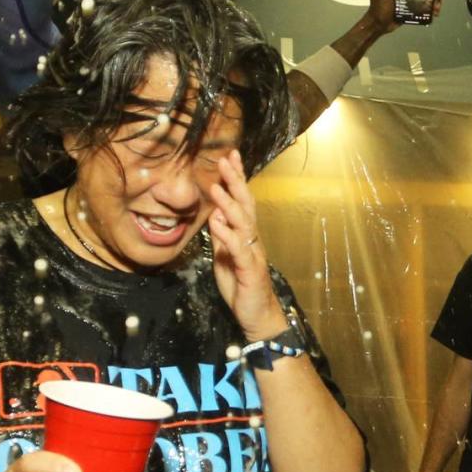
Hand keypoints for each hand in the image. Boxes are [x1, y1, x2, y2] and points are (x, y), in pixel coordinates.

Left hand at [207, 150, 286, 341]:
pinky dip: (228, 235)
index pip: (242, 200)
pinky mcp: (250, 270)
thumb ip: (221, 234)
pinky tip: (217, 222)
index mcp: (245, 234)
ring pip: (244, 224)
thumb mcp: (224, 255)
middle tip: (225, 160)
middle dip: (236, 182)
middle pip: (246, 205)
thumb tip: (215, 210)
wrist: (256, 315)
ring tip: (216, 187)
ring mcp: (253, 253)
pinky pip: (239, 250)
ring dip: (230, 204)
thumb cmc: (240, 283)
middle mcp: (252, 239)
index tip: (229, 156)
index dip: (237, 178)